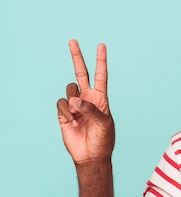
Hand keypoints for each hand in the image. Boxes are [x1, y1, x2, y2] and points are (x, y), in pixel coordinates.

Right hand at [57, 40, 114, 163]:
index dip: (101, 61)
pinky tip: (73, 121)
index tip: (101, 46)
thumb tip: (74, 99)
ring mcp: (75, 105)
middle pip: (81, 72)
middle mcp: (87, 98)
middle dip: (77, 57)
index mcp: (101, 98)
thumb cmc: (103, 139)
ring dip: (74, 101)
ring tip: (80, 115)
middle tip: (73, 41)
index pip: (101, 75)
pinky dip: (67, 111)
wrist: (91, 155)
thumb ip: (90, 109)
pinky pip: (61, 103)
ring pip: (69, 89)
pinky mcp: (64, 113)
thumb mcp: (104, 123)